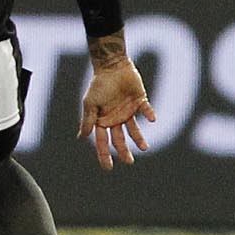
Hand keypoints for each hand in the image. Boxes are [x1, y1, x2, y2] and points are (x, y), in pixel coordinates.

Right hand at [78, 56, 155, 170]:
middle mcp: (116, 118)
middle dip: (123, 151)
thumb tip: (81, 137)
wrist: (112, 66)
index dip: (104, 154)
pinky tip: (152, 119)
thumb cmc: (99, 85)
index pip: (103, 141)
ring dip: (139, 139)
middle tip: (130, 162)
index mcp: (103, 120)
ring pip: (134, 130)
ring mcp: (128, 111)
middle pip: (120, 139)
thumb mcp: (90, 103)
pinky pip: (146, 111)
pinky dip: (149, 114)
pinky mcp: (140, 102)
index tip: (108, 168)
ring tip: (144, 148)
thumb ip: (88, 120)